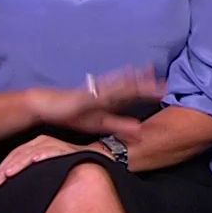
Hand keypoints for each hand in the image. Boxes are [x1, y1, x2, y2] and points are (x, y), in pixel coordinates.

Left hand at [0, 134, 108, 185]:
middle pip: (20, 153)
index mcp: (38, 148)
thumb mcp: (48, 176)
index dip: (4, 167)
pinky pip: (54, 150)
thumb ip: (34, 180)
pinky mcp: (69, 150)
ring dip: (19, 163)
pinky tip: (36, 159)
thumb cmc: (71, 174)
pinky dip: (44, 154)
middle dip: (6, 167)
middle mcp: (46, 144)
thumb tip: (18, 196)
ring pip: (32, 152)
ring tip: (9, 174)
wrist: (96, 167)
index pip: (16, 156)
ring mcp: (57, 146)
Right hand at [27, 67, 163, 134]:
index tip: (166, 89)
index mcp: (110, 98)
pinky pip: (98, 97)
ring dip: (132, 85)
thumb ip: (120, 125)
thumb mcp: (100, 124)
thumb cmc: (72, 113)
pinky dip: (109, 94)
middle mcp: (104, 92)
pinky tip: (118, 92)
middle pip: (129, 87)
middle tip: (166, 84)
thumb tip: (140, 130)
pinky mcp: (83, 99)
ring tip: (147, 82)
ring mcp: (94, 94)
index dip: (149, 91)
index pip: (133, 93)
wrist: (46, 106)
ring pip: (116, 88)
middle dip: (146, 84)